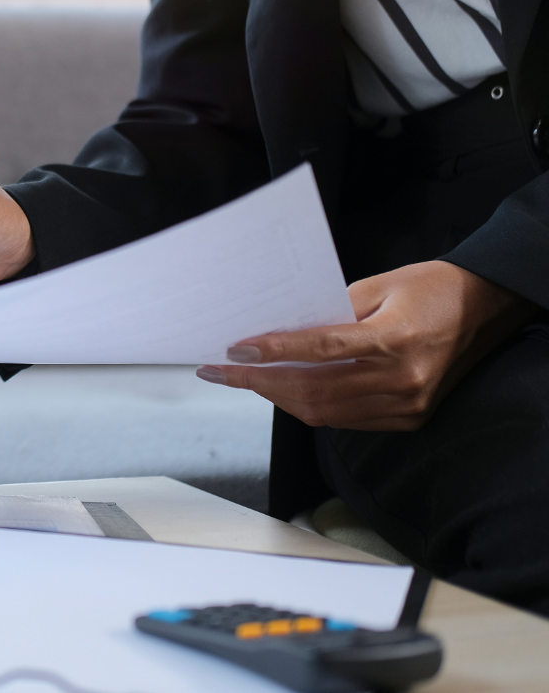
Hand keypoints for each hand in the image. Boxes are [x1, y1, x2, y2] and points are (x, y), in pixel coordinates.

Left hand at [196, 261, 541, 430]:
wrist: (483, 308)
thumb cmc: (430, 288)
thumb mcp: (377, 285)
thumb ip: (328, 312)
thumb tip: (276, 332)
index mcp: (396, 338)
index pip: (321, 349)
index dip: (274, 352)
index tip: (234, 351)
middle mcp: (403, 378)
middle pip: (315, 390)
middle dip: (261, 382)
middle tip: (223, 372)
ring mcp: (407, 404)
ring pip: (325, 413)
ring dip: (279, 398)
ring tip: (246, 380)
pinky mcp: (409, 418)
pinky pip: (345, 420)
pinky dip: (310, 407)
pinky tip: (285, 390)